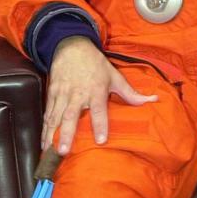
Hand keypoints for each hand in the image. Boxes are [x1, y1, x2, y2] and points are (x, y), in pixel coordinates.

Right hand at [42, 36, 156, 153]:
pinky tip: (44, 142)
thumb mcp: (114, 76)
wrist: (71, 46)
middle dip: (66, 134)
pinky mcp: (52, 93)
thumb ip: (131, 93)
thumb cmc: (95, 63)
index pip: (99, 110)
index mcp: (95, 90)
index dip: (100, 125)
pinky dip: (45, 128)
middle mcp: (77, 94)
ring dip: (51, 135)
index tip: (100, 140)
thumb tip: (152, 100)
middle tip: (63, 151)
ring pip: (55, 117)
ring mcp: (62, 94)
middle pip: (71, 116)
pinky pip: (48, 113)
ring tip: (49, 151)